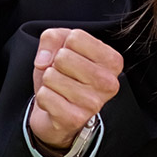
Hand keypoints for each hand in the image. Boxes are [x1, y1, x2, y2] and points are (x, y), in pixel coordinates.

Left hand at [28, 28, 122, 153]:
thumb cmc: (65, 74)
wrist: (60, 112)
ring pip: (51, 76)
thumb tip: (44, 60)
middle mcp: (109, 83)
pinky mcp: (75, 119)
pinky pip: (44, 96)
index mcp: (113, 61)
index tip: (72, 59)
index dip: (65, 46)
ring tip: (60, 89)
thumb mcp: (62, 46)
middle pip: (63, 57)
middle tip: (64, 75)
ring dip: (48, 82)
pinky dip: (43, 98)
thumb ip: (52, 38)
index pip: (76, 37)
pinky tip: (56, 102)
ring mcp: (93, 103)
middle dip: (55, 64)